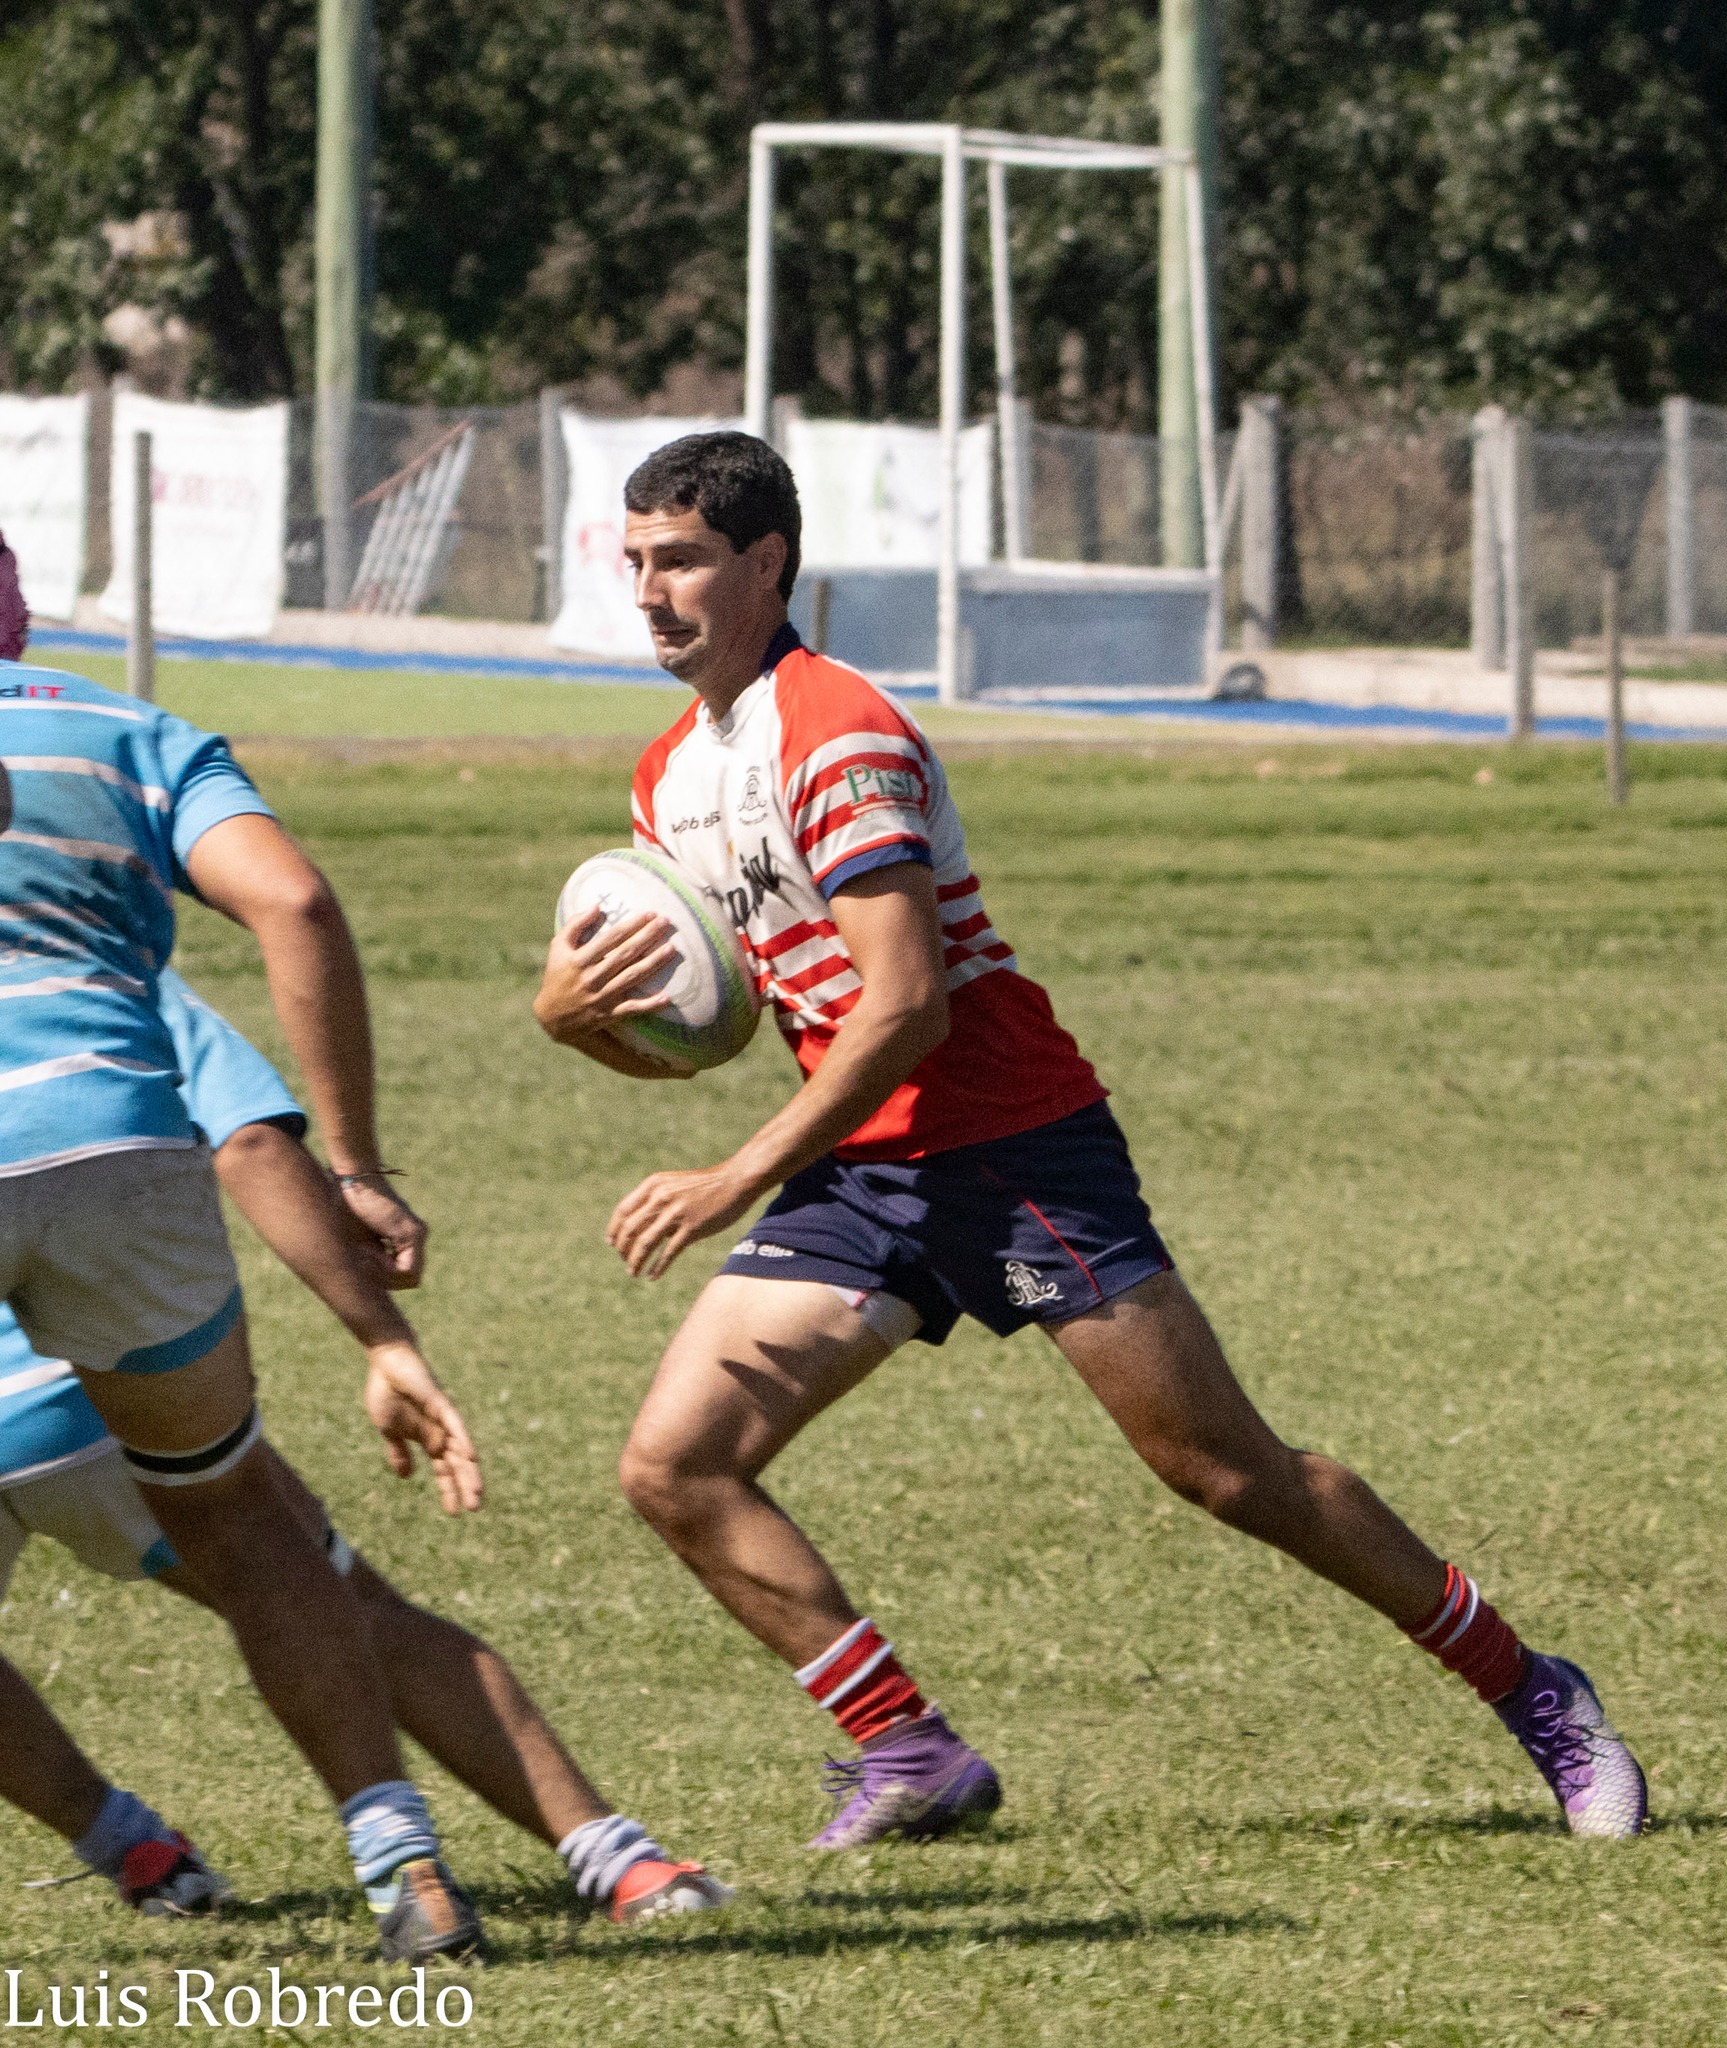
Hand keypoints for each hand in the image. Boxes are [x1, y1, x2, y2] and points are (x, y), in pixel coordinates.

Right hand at [336, 1173, 426, 1288]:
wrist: (353, 1181)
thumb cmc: (347, 1209)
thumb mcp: (359, 1245)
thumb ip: (373, 1265)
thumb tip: (371, 1295)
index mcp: (404, 1242)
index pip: (403, 1278)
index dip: (382, 1280)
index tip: (362, 1264)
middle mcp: (417, 1238)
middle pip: (409, 1280)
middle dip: (384, 1279)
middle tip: (363, 1260)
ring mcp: (418, 1234)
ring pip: (409, 1277)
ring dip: (383, 1273)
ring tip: (365, 1252)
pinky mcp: (413, 1232)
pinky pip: (407, 1268)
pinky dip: (386, 1267)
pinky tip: (370, 1250)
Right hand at [363, 1340, 482, 1514]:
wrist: (386, 1363)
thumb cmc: (387, 1393)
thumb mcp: (389, 1431)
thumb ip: (399, 1452)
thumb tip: (407, 1477)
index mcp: (427, 1439)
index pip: (443, 1470)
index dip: (449, 1490)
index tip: (454, 1513)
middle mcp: (440, 1432)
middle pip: (457, 1464)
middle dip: (465, 1485)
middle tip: (474, 1509)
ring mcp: (442, 1418)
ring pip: (460, 1449)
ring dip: (468, 1470)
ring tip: (477, 1492)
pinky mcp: (440, 1403)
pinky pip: (455, 1425)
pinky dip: (463, 1440)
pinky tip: (471, 1457)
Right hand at [533, 909, 678, 1046]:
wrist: (552, 1017)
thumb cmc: (557, 975)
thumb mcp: (558, 948)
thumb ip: (575, 925)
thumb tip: (597, 906)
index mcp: (580, 960)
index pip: (611, 938)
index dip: (631, 925)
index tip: (649, 914)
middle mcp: (592, 978)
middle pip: (624, 955)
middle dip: (646, 938)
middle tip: (665, 923)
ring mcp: (601, 997)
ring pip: (631, 978)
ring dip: (653, 964)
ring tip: (671, 949)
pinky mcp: (609, 1014)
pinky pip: (632, 1009)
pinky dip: (649, 1005)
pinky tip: (667, 997)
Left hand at [606, 1162, 761, 1278]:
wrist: (734, 1181)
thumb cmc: (704, 1185)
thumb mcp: (673, 1185)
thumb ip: (655, 1202)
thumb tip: (636, 1227)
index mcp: (653, 1185)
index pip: (623, 1211)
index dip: (614, 1230)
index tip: (612, 1244)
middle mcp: (661, 1197)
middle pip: (630, 1230)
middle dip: (623, 1249)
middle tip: (625, 1261)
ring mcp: (677, 1213)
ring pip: (645, 1243)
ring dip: (636, 1261)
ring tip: (633, 1273)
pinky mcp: (692, 1228)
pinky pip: (668, 1252)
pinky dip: (657, 1267)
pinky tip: (652, 1276)